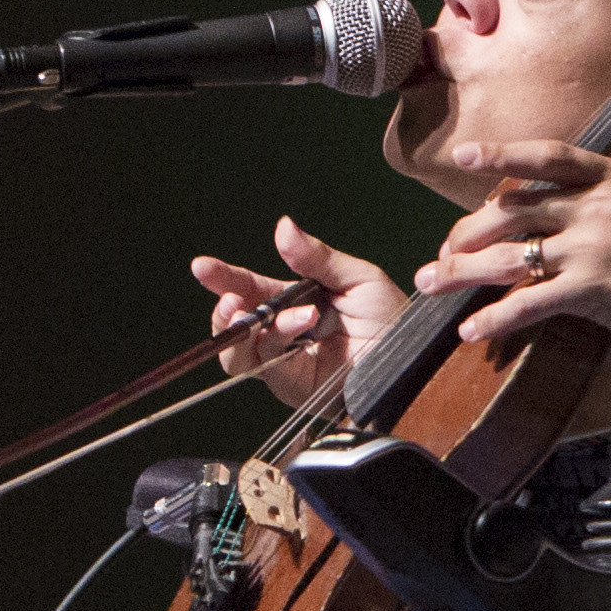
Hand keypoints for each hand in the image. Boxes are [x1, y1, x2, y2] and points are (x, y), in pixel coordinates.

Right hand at [191, 215, 408, 404]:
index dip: (226, 278)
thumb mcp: (357, 279)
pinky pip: (263, 365)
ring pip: (240, 348)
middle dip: (223, 306)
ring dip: (240, 327)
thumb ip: (317, 258)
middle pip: (238, 319)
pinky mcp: (288, 383)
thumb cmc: (392, 322)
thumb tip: (283, 227)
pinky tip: (294, 325)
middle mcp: (286, 330)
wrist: (408, 364)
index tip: (202, 267)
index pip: (254, 288)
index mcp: (299, 300)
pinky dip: (272, 342)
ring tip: (250, 312)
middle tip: (227, 297)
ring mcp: (284, 359)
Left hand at [423, 138, 610, 355]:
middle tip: (442, 247)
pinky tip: (469, 330)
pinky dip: (494, 318)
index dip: (502, 155)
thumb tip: (563, 183)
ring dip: (463, 271)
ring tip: (431, 284)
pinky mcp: (588, 291)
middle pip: (514, 210)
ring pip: (509, 256)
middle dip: (468, 230)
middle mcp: (598, 208)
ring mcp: (591, 250)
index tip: (464, 156)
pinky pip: (527, 303)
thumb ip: (610, 189)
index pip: (548, 156)